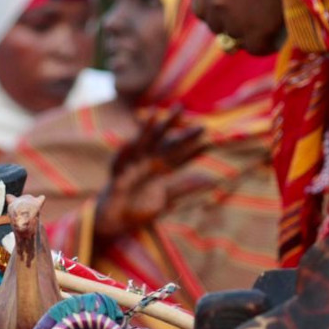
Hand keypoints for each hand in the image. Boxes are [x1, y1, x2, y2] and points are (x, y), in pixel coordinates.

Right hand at [95, 108, 206, 236]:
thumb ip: (184, 188)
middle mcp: (147, 164)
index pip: (179, 156)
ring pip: (140, 145)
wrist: (116, 221)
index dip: (192, 149)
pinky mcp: (117, 176)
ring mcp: (132, 168)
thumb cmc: (139, 209)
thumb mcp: (165, 199)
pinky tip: (129, 142)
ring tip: (154, 115)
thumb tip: (212, 181)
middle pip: (161, 142)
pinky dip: (123, 153)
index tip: (208, 140)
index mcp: (160, 170)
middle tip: (181, 107)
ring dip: (146, 130)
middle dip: (171, 125)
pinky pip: (119, 163)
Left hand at [191, 0, 284, 55]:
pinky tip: (274, 36)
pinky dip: (265, 44)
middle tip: (250, 13)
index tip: (228, 6)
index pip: (200, 10)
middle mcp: (217, 7)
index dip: (215, 9)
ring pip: (238, 38)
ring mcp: (237, 22)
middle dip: (231, 21)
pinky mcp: (259, 34)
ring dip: (249, 33)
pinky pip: (257, 48)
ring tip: (265, 22)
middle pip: (219, 27)